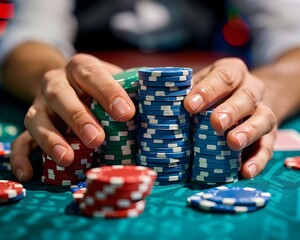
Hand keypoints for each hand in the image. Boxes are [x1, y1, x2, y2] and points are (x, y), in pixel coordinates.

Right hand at [11, 53, 134, 181]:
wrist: (67, 81)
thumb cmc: (99, 86)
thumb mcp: (115, 79)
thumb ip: (133, 88)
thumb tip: (162, 102)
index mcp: (80, 68)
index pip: (91, 73)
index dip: (107, 91)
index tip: (126, 113)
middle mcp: (55, 83)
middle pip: (60, 95)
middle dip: (78, 117)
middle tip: (97, 139)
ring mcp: (40, 105)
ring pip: (37, 118)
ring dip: (51, 139)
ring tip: (67, 159)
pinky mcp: (31, 126)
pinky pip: (21, 141)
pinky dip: (22, 157)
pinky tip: (29, 174)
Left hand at [184, 58, 276, 178]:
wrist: (245, 98)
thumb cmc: (212, 93)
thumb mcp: (198, 86)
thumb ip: (183, 92)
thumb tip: (150, 106)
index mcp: (232, 72)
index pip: (224, 76)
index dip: (209, 89)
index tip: (190, 105)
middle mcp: (251, 89)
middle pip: (247, 96)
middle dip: (231, 109)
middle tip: (216, 123)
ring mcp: (263, 112)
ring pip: (264, 119)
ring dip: (249, 131)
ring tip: (232, 143)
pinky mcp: (269, 136)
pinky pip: (268, 147)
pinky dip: (258, 160)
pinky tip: (245, 171)